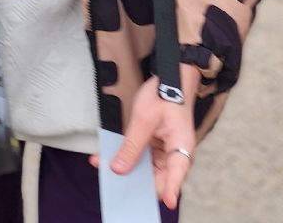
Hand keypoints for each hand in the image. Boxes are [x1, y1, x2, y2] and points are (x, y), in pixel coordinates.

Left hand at [93, 64, 199, 209]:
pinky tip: (104, 156)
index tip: (168, 204)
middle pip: (158, 178)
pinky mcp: (155, 148)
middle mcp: (175, 154)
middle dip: (134, 181)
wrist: (171, 78)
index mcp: (181, 147)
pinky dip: (124, 158)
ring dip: (125, 169)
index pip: (177, 174)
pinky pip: (140, 159)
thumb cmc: (165, 94)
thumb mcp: (143, 119)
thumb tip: (118, 169)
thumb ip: (131, 146)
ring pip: (145, 171)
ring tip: (101, 163)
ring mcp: (164, 152)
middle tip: (112, 180)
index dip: (172, 190)